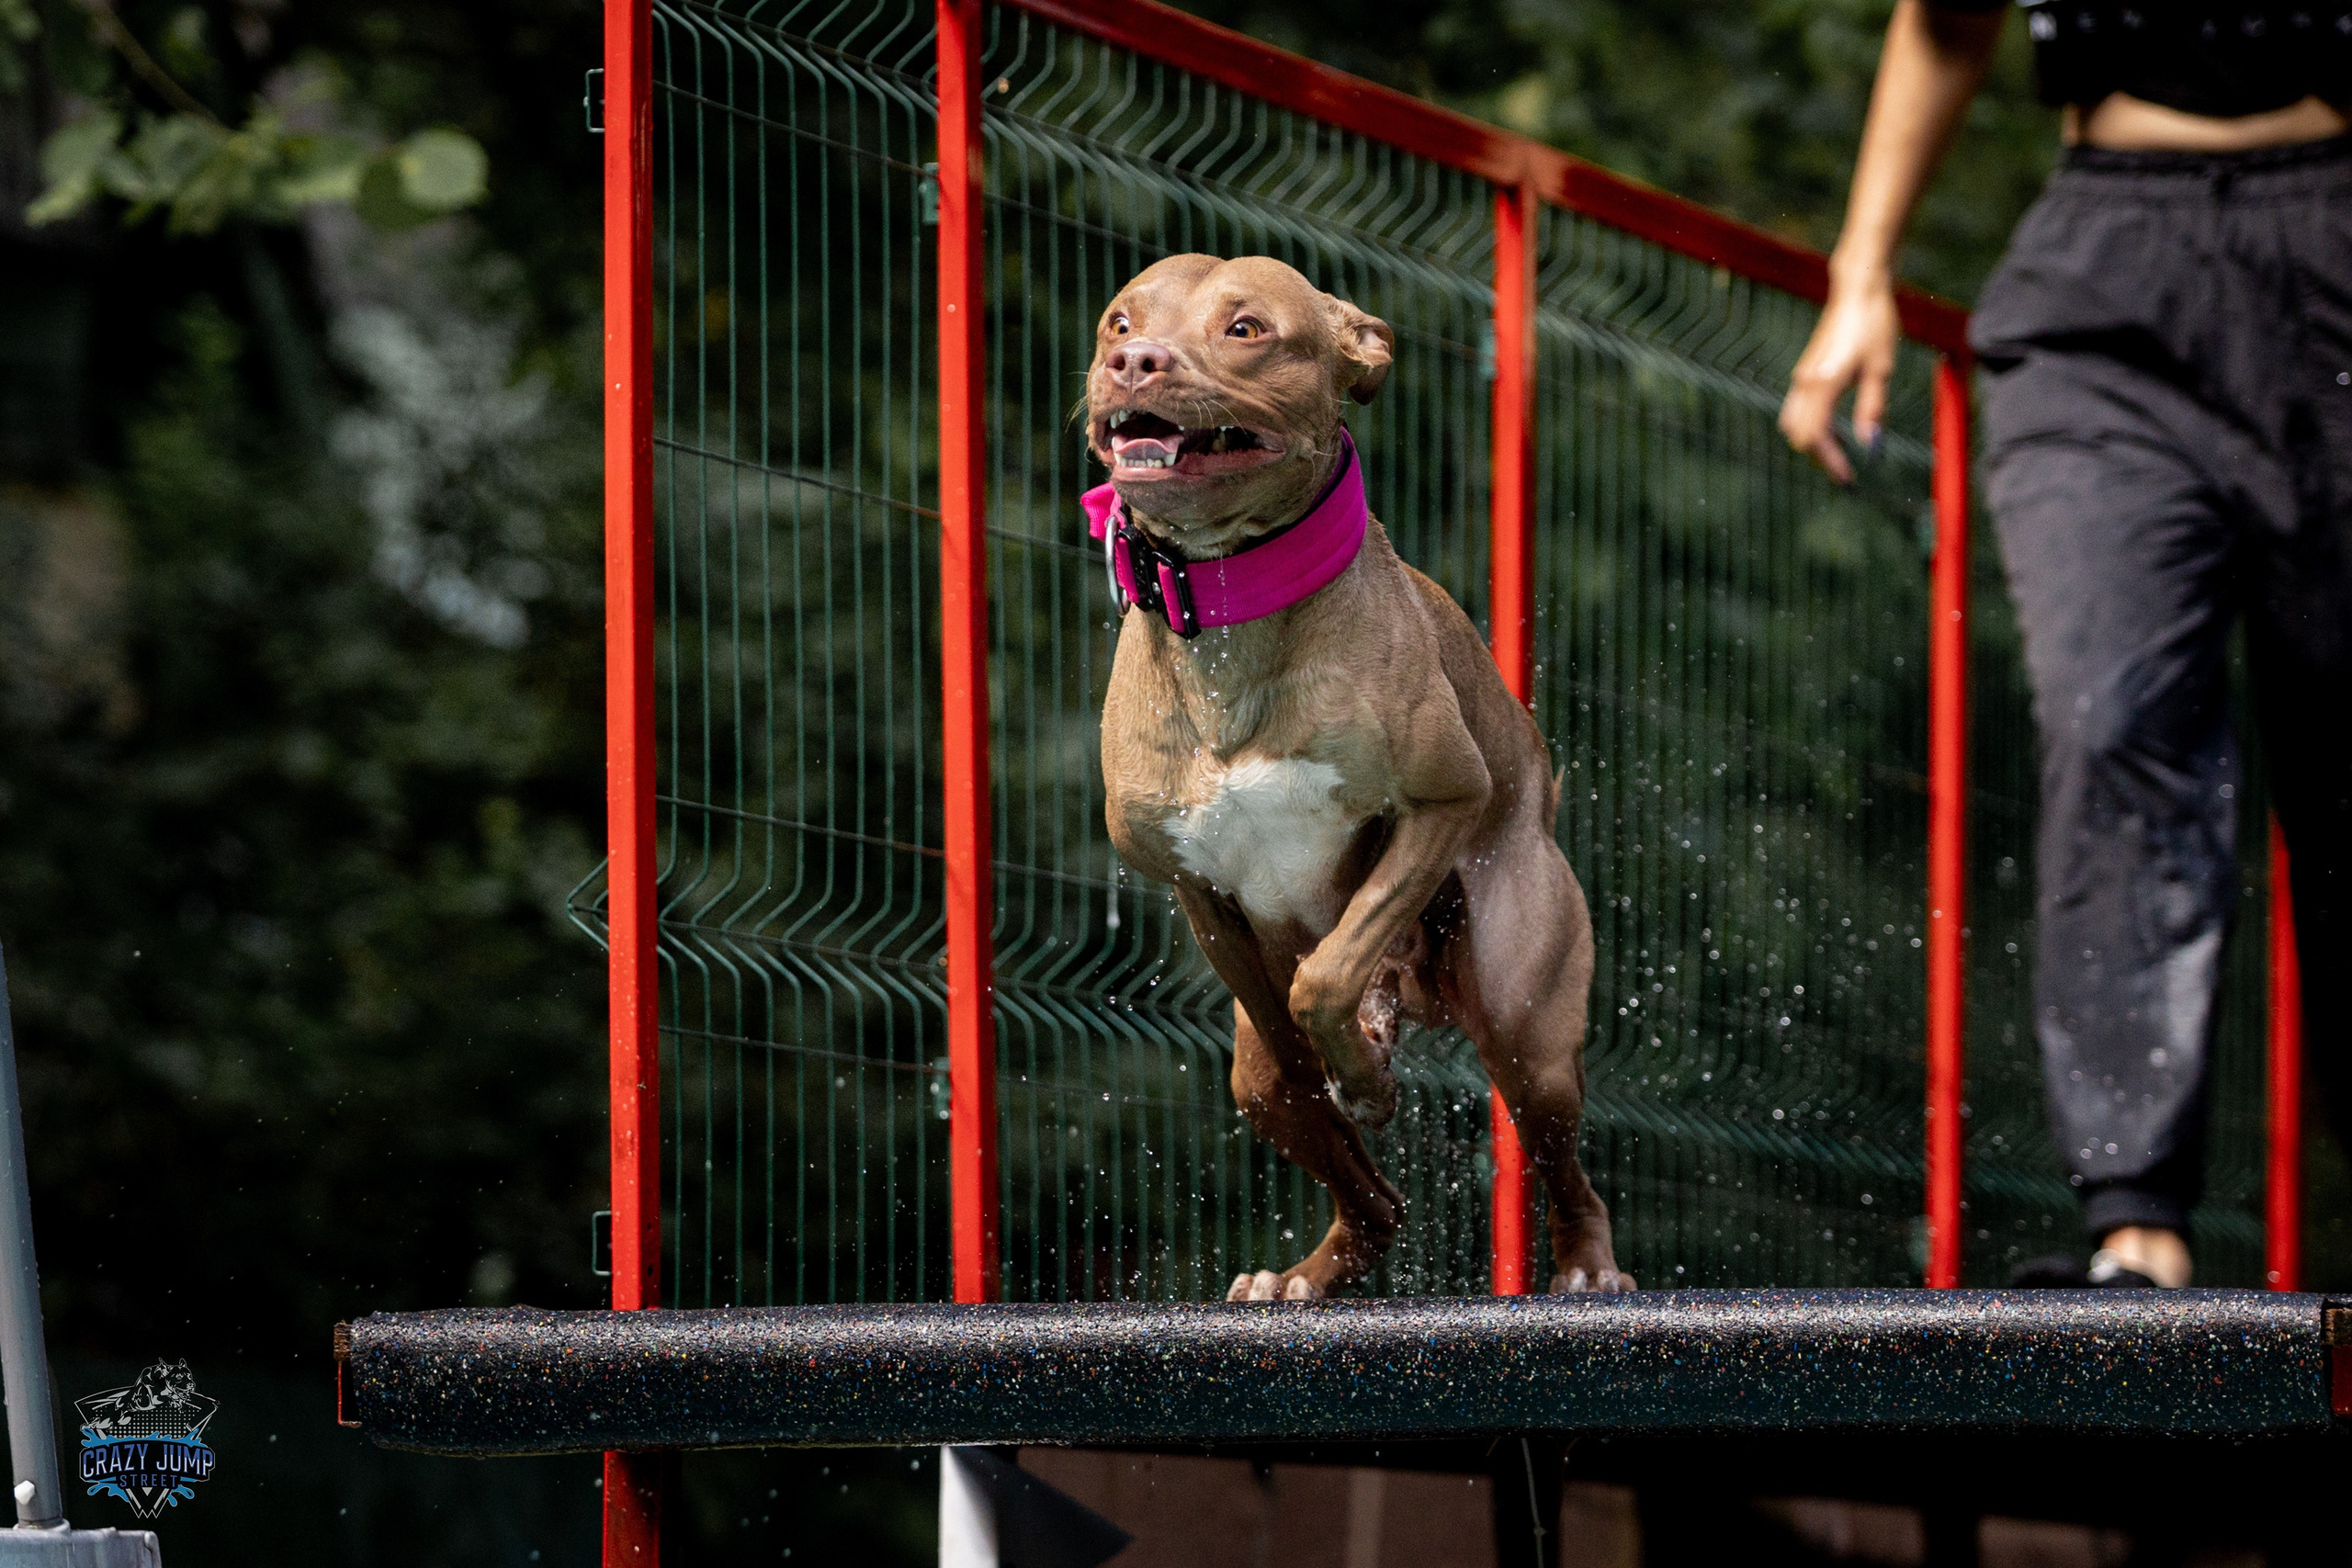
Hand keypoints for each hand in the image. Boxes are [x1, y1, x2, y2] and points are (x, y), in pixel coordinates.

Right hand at [1779, 276, 1900, 484]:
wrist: (1858, 289)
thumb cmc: (1874, 324)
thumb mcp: (1881, 369)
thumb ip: (1872, 409)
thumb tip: (1869, 445)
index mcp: (1823, 385)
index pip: (1817, 438)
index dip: (1832, 462)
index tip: (1850, 477)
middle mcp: (1805, 383)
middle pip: (1800, 436)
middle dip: (1820, 457)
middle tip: (1845, 470)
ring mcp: (1801, 377)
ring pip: (1793, 424)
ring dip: (1812, 442)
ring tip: (1838, 452)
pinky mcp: (1805, 371)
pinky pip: (1796, 409)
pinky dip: (1809, 426)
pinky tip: (1832, 428)